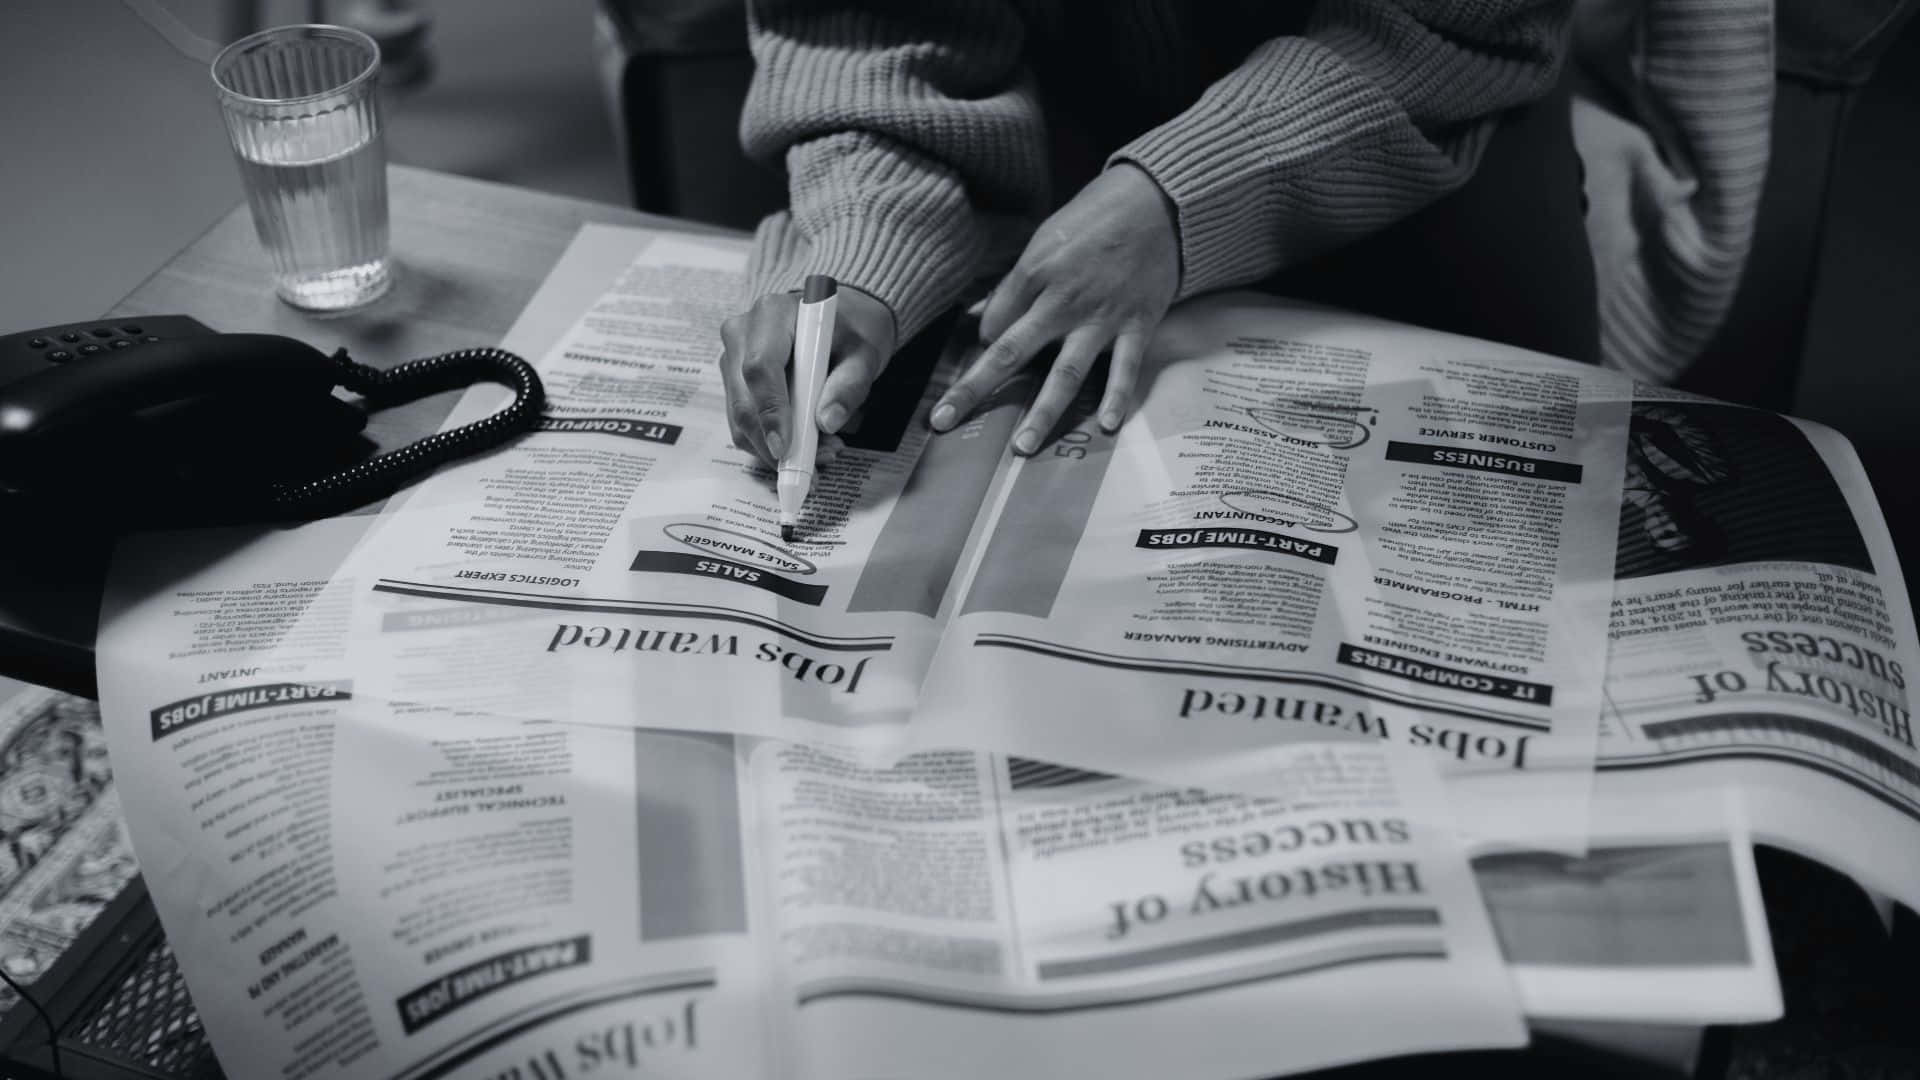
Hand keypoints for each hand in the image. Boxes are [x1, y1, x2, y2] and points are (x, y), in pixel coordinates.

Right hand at [719, 284, 897, 468]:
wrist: (836, 323)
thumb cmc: (848, 334)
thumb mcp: (863, 355)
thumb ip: (849, 386)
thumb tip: (826, 422)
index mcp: (772, 314)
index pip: (760, 367)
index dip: (770, 411)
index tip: (785, 447)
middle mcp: (743, 334)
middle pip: (744, 400)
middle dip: (775, 442)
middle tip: (814, 466)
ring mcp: (733, 359)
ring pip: (741, 419)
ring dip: (775, 448)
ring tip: (821, 453)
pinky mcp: (734, 383)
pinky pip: (744, 424)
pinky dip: (771, 443)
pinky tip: (805, 445)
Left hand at [929, 163, 1178, 452]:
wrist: (1158, 204)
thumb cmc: (1095, 220)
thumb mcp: (1045, 240)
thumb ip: (1014, 284)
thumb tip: (981, 317)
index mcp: (1034, 274)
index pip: (994, 326)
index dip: (984, 345)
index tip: (987, 352)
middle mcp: (1062, 301)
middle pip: (1009, 354)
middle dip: (973, 389)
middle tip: (944, 421)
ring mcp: (1100, 318)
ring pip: (1064, 373)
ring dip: (1042, 412)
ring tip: (1023, 447)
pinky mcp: (1137, 326)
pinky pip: (1124, 369)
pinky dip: (1116, 398)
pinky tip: (1106, 426)